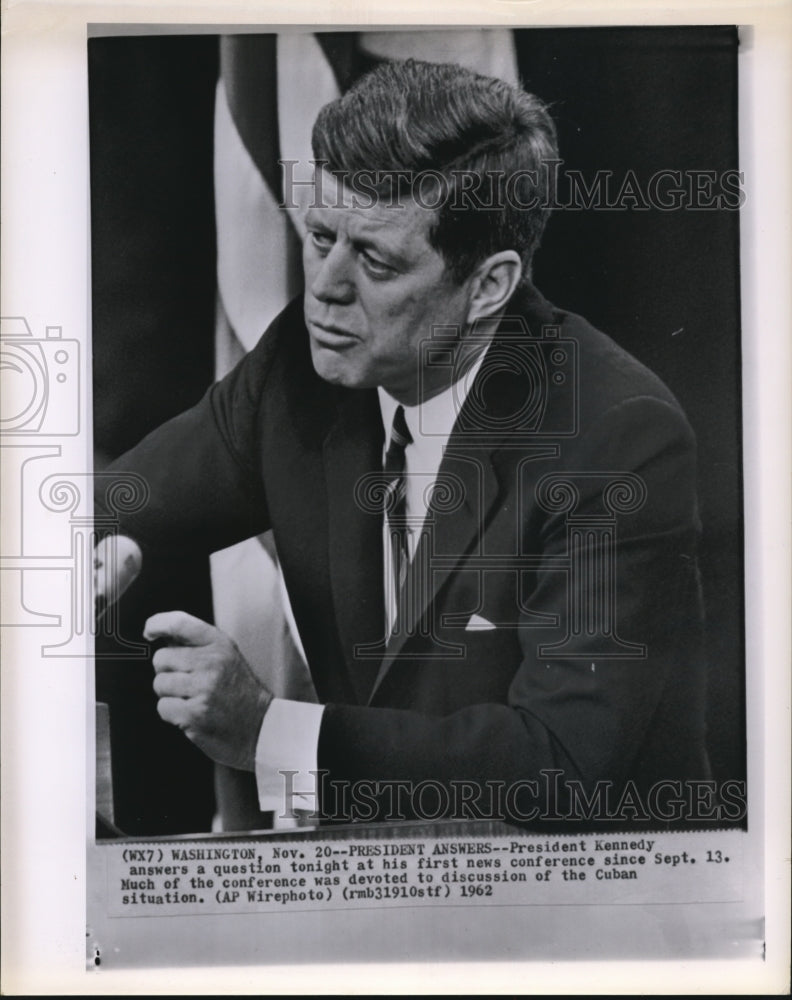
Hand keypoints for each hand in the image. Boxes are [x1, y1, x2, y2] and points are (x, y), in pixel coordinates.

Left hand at [143, 611, 273, 771]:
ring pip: (159, 684)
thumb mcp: (225, 657)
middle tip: (186, 683)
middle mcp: (212, 663)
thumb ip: (195, 644)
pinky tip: (191, 714)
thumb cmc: (239, 692)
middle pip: (161, 659)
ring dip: (170, 695)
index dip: (158, 623)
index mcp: (219, 645)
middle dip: (167, 673)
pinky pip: (163, 707)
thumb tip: (160, 633)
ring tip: (192, 699)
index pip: (180, 623)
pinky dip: (172, 714)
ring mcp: (203, 689)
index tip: (149, 632)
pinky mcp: (194, 714)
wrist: (260, 727)